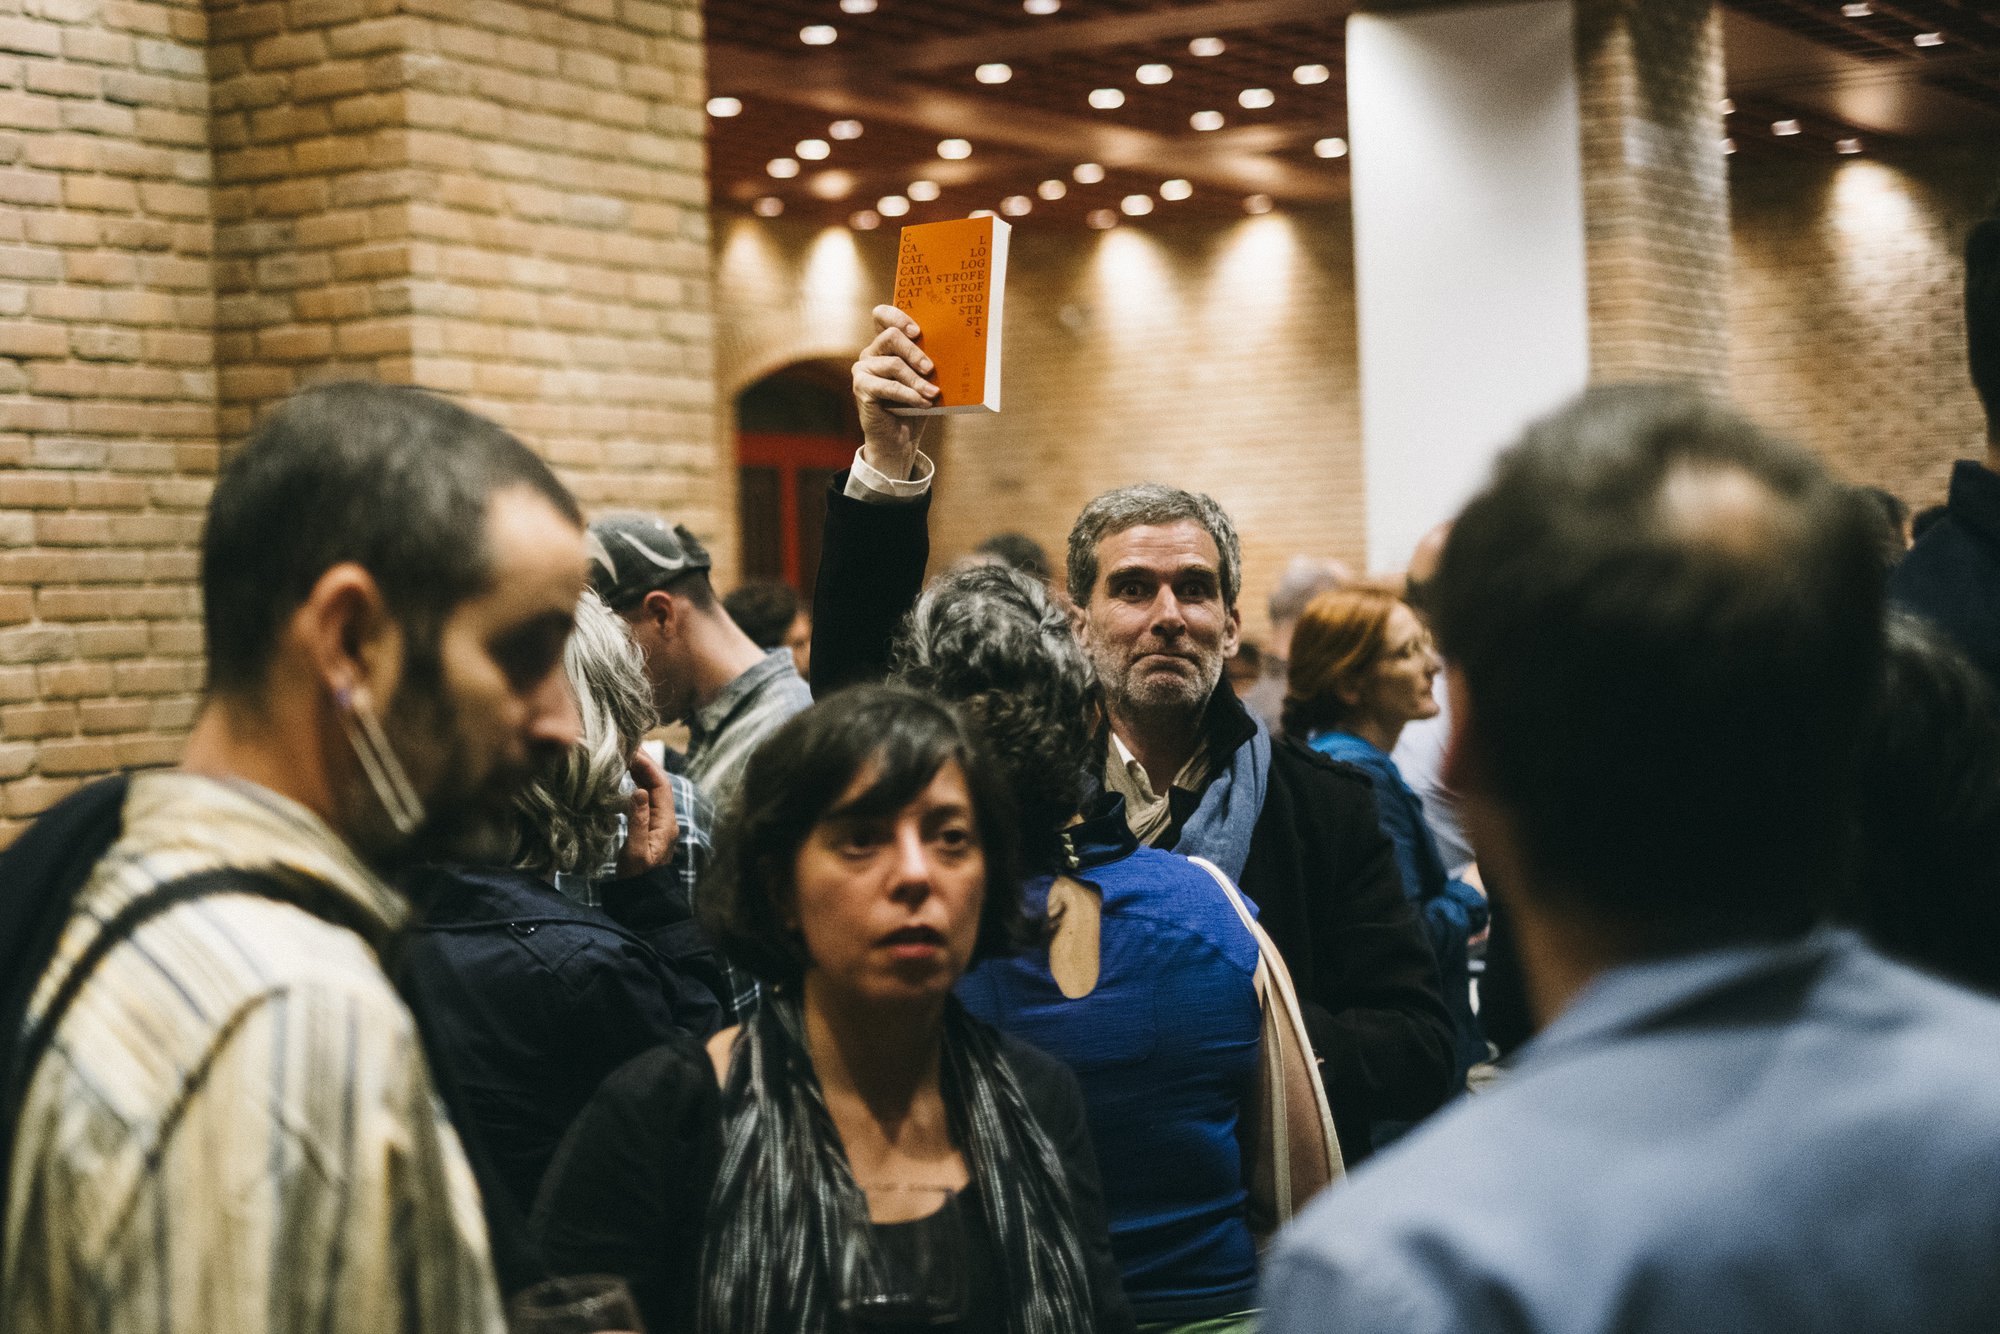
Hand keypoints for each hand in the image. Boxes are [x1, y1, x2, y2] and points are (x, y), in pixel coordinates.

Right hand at [615, 748, 678, 878]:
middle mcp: (665, 820)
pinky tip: (626, 779)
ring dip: (640, 773)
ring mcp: (658, 823)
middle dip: (645, 764)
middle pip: (658, 784)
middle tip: (627, 746)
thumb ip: (638, 821)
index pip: (660, 786)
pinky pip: (646, 799)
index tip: (632, 750)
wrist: (643, 898)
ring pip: (652, 790)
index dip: (648, 766)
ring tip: (625, 756)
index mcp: (666, 823)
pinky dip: (636, 784)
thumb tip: (639, 790)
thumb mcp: (636, 850)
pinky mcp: (649, 827)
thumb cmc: (638, 878)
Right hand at [852, 304, 938, 480]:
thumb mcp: (925, 380)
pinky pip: (889, 386)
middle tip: (931, 368)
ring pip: (893, 363)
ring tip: (933, 394)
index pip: (882, 316)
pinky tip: (924, 403)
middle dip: (915, 351)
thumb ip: (928, 362)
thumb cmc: (915, 406)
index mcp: (885, 344)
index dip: (898, 316)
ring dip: (917, 380)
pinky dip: (910, 395)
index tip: (917, 331)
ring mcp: (863, 369)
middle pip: (891, 336)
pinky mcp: (861, 387)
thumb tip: (953, 350)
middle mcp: (871, 352)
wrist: (898, 439)